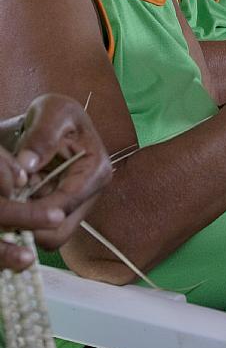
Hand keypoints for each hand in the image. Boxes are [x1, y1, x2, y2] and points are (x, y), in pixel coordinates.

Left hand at [0, 94, 111, 269]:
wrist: (54, 122)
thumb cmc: (58, 114)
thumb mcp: (52, 112)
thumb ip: (42, 135)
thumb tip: (27, 164)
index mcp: (96, 170)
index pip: (66, 203)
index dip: (36, 208)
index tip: (11, 199)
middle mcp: (91, 194)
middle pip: (58, 230)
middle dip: (29, 220)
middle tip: (8, 201)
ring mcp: (77, 207)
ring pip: (48, 236)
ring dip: (26, 222)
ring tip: (14, 195)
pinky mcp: (63, 212)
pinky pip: (41, 230)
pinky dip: (25, 220)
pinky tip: (17, 199)